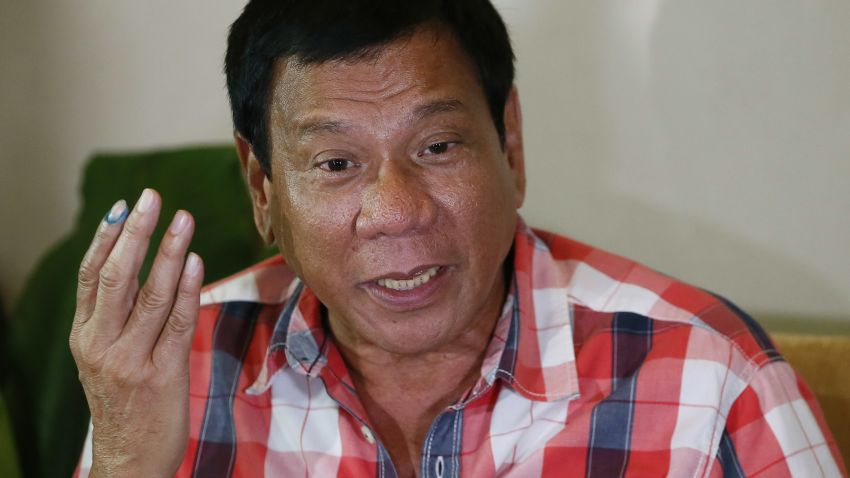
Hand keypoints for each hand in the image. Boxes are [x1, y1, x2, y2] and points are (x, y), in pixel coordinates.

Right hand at [69, 189, 203, 476]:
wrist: (128, 458)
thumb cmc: (123, 402)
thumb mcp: (103, 357)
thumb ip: (113, 316)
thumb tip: (133, 264)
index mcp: (84, 336)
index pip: (90, 276)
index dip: (107, 238)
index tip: (124, 205)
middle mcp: (101, 345)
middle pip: (116, 277)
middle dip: (135, 233)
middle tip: (151, 197)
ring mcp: (130, 361)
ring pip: (149, 296)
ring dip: (168, 253)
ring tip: (182, 219)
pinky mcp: (162, 375)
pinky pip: (177, 324)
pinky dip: (186, 289)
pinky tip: (195, 263)